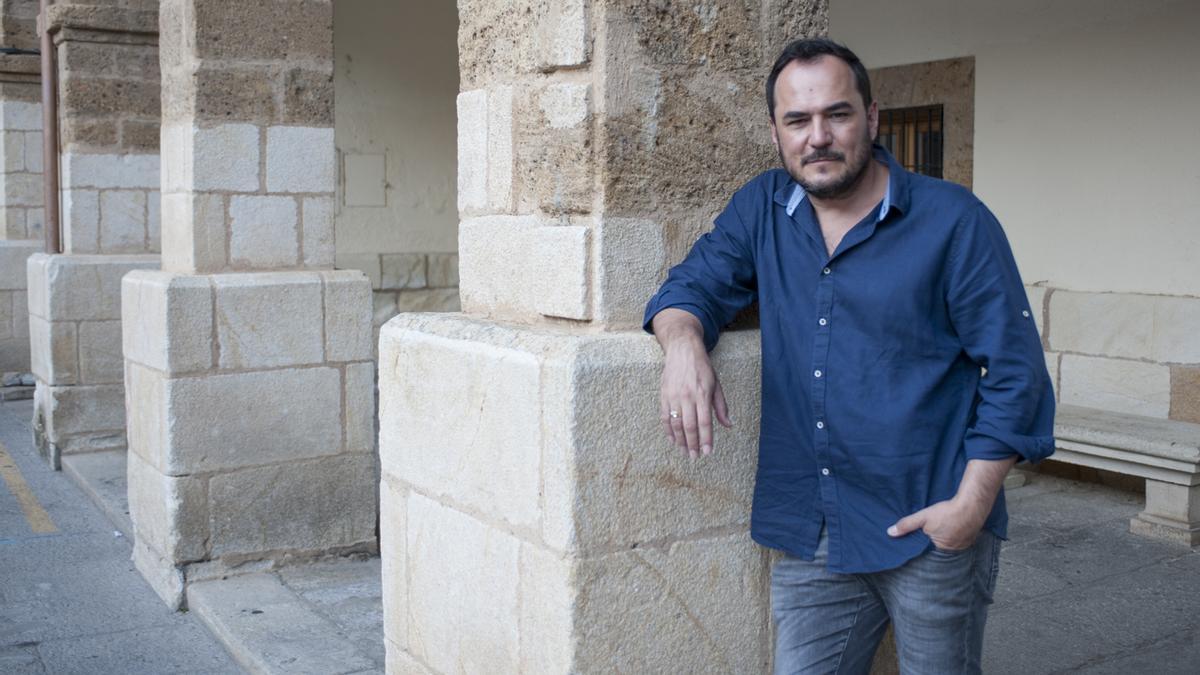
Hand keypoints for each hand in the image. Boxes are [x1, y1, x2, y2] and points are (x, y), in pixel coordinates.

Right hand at [658, 334, 731, 459]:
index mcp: (702, 394)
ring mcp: (674, 396)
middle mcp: (687, 396)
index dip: (706, 439)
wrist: (682, 349)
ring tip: (684, 451)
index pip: (704, 422)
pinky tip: (672, 440)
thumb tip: (728, 425)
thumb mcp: (716, 384)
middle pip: (689, 426)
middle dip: (692, 444)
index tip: (707, 452)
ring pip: (675, 424)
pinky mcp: (664, 395)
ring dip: (680, 440)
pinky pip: (664, 417)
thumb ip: (721, 406)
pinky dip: (668, 430)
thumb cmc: (702, 367)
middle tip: (694, 457)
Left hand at [886, 497, 986, 551]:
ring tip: (941, 531)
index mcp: (940, 550)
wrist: (972, 505)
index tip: (916, 543)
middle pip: (938, 550)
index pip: (926, 553)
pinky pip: (958, 541)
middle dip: (932, 544)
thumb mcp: (923, 517)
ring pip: (949, 545)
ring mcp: (963, 546)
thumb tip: (890, 533)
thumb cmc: (947, 512)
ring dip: (944, 540)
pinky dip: (954, 536)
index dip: (921, 548)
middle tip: (929, 535)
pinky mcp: (970, 540)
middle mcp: (952, 552)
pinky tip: (951, 529)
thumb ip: (907, 525)